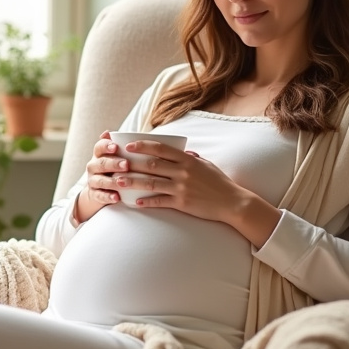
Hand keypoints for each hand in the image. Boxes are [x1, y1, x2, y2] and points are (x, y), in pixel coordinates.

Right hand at [74, 130, 129, 221]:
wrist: (100, 191)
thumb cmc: (114, 169)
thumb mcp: (117, 156)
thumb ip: (123, 146)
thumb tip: (128, 133)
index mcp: (99, 155)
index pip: (99, 147)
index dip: (106, 146)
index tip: (116, 146)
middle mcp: (94, 166)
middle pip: (101, 163)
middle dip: (113, 163)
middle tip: (126, 164)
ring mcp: (93, 181)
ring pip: (100, 180)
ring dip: (111, 181)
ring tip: (122, 182)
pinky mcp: (95, 194)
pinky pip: (100, 196)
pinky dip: (108, 197)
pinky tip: (117, 198)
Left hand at [110, 139, 281, 244]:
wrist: (232, 202)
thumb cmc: (219, 183)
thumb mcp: (207, 165)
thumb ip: (193, 158)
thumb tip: (184, 152)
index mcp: (187, 160)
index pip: (161, 149)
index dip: (143, 145)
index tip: (129, 145)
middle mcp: (182, 172)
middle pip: (151, 165)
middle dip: (132, 163)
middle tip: (116, 163)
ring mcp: (181, 187)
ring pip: (151, 183)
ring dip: (133, 182)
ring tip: (118, 182)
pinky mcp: (182, 203)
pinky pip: (160, 201)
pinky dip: (147, 201)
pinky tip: (136, 202)